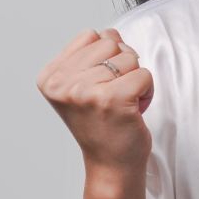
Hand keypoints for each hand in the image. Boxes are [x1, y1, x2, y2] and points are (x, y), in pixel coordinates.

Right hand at [36, 28, 154, 170]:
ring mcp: (86, 91)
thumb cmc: (101, 125)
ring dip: (135, 79)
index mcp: (50, 76)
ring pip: (129, 56)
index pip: (91, 36)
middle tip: (114, 96)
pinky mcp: (113, 99)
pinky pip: (144, 74)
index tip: (99, 86)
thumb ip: (91, 55)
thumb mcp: (81, 86)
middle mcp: (63, 83)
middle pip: (111, 41)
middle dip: (122, 65)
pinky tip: (134, 109)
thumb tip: (112, 33)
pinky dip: (147, 91)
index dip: (106, 57)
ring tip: (123, 103)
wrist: (110, 165)